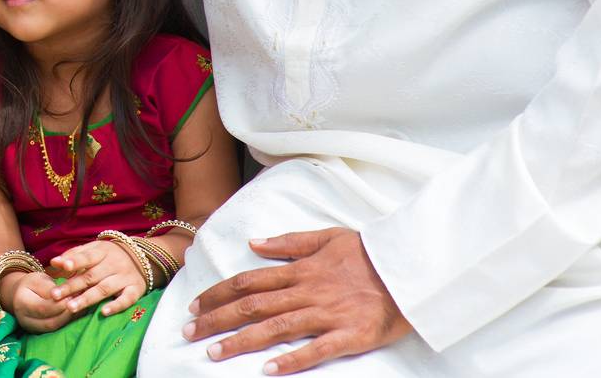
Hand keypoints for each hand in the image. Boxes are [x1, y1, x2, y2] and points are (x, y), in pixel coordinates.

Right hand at [2, 270, 75, 333]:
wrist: (20, 295)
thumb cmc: (31, 284)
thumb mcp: (38, 280)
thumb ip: (50, 289)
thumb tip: (67, 297)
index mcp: (21, 303)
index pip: (43, 308)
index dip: (60, 304)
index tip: (74, 296)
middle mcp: (24, 320)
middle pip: (50, 322)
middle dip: (67, 314)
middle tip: (80, 304)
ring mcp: (32, 329)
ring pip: (54, 329)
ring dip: (68, 319)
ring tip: (79, 308)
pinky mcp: (39, 333)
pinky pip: (55, 330)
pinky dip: (66, 323)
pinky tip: (75, 314)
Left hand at [50, 240, 148, 316]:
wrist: (141, 257)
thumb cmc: (109, 255)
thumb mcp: (93, 250)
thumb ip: (74, 256)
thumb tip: (54, 262)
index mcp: (102, 252)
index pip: (87, 257)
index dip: (75, 261)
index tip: (63, 267)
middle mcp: (114, 264)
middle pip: (91, 276)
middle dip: (72, 286)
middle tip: (55, 295)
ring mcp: (125, 278)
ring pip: (104, 289)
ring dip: (87, 298)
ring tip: (70, 307)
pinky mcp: (135, 290)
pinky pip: (127, 299)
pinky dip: (116, 306)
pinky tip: (103, 312)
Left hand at [184, 228, 411, 373]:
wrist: (411, 267)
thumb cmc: (368, 253)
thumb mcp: (325, 236)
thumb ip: (288, 241)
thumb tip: (253, 244)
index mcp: (299, 269)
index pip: (248, 281)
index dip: (218, 294)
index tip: (195, 306)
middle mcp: (306, 291)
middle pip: (252, 306)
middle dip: (216, 319)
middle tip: (189, 332)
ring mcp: (327, 315)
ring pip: (275, 328)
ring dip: (240, 341)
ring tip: (214, 352)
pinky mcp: (350, 336)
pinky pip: (316, 350)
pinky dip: (291, 360)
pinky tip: (267, 371)